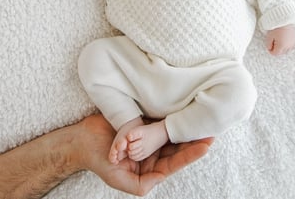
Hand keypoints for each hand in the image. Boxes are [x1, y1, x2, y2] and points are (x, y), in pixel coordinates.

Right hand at [76, 114, 213, 195]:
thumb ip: (138, 185)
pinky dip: (171, 116)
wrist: (82, 138)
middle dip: (194, 140)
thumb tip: (158, 180)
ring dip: (185, 127)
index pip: (174, 162)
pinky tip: (183, 109)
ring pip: (170, 132)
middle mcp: (152, 152)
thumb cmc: (98, 160)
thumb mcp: (117, 178)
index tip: (206, 145)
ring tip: (202, 119)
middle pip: (177, 146)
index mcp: (149, 167)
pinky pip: (159, 119)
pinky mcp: (142, 121)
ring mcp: (148, 135)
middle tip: (212, 131)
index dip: (190, 154)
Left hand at [266, 24, 294, 55]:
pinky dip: (287, 44)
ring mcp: (293, 42)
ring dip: (282, 48)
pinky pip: (291, 45)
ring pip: (287, 50)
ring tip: (278, 41)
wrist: (284, 19)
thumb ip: (268, 45)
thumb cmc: (275, 27)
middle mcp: (289, 46)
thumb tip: (270, 49)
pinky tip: (284, 39)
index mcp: (281, 46)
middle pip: (281, 52)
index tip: (268, 46)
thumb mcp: (269, 36)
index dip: (270, 51)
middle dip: (277, 49)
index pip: (275, 53)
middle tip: (273, 42)